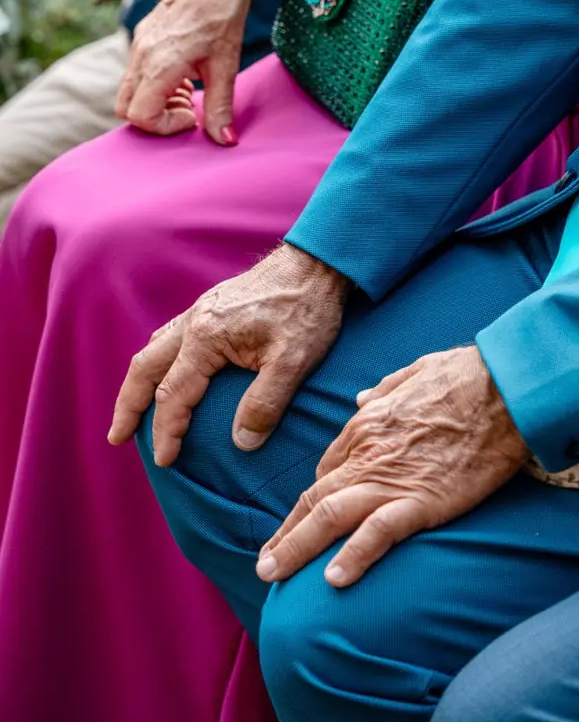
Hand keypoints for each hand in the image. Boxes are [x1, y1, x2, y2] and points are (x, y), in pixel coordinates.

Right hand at [109, 242, 348, 465]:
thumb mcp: (295, 360)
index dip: (166, 431)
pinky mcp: (213, 305)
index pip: (174, 395)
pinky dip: (158, 361)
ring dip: (139, 382)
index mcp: (207, 337)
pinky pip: (171, 337)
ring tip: (133, 411)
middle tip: (116, 437)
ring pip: (154, 350)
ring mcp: (201, 310)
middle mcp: (195, 322)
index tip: (165, 460)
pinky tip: (167, 372)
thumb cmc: (308, 308)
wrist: (318, 261)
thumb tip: (241, 444)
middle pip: (145, 369)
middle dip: (128, 406)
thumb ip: (265, 403)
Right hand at [116, 0, 285, 143]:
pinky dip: (155, 83)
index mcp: (159, 63)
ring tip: (190, 89)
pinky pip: (136, 72)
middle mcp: (141, 54)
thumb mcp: (226, 65)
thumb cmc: (223, 17)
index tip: (193, 115)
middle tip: (189, 107)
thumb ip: (221, 106)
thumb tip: (225, 141)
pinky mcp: (142, 36)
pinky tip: (184, 73)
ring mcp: (138, 44)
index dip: (165, 126)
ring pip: (129, 90)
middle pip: (125, 107)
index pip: (139, 116)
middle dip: (155, 117)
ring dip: (156, 100)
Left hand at [255, 345, 528, 587]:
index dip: (312, 499)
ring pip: (329, 517)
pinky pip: (377, 533)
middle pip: (316, 498)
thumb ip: (383, 389)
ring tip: (273, 576)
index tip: (303, 522)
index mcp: (368, 423)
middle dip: (286, 534)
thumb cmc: (467, 375)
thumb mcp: (416, 371)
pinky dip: (353, 557)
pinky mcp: (421, 499)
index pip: (329, 468)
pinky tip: (333, 581)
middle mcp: (369, 453)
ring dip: (296, 549)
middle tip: (265, 566)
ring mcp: (392, 478)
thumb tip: (359, 400)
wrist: (504, 385)